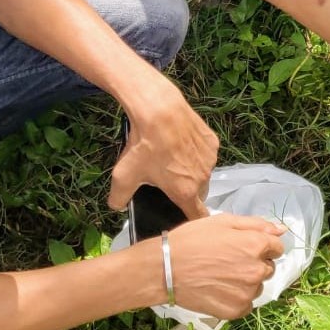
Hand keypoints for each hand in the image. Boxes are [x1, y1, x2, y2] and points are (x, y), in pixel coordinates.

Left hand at [109, 77, 217, 219]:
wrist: (159, 109)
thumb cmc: (143, 145)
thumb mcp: (122, 176)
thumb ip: (118, 199)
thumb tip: (117, 206)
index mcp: (185, 191)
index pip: (198, 217)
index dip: (191, 219)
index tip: (183, 214)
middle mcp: (202, 178)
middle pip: (199, 194)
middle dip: (187, 192)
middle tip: (169, 180)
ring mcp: (210, 159)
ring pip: (203, 173)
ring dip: (193, 172)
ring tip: (173, 159)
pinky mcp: (212, 142)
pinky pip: (206, 155)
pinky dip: (197, 154)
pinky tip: (181, 144)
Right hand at [164, 214, 286, 319]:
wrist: (165, 269)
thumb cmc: (192, 240)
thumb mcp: (223, 221)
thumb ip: (256, 224)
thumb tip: (281, 230)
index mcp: (256, 245)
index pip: (277, 247)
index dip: (262, 245)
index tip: (244, 247)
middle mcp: (257, 270)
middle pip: (268, 267)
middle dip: (254, 263)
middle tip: (229, 261)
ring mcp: (247, 292)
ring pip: (257, 286)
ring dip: (246, 282)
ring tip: (221, 276)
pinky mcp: (236, 310)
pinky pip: (247, 304)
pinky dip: (237, 298)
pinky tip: (219, 290)